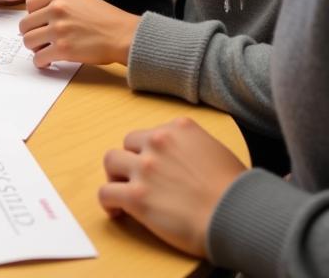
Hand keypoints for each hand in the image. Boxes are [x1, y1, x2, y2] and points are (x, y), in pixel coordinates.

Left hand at [20, 0, 139, 66]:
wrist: (125, 35)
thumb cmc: (106, 20)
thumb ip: (60, 3)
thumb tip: (40, 17)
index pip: (30, 4)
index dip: (33, 16)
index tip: (39, 24)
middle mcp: (57, 8)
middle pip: (25, 23)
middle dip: (31, 33)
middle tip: (40, 41)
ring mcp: (59, 28)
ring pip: (28, 40)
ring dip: (34, 48)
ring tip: (44, 51)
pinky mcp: (63, 48)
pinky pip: (39, 57)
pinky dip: (40, 62)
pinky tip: (48, 62)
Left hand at [99, 118, 246, 256]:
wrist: (239, 218)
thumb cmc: (238, 193)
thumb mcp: (217, 152)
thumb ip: (193, 148)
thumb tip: (185, 160)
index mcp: (180, 128)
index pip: (152, 133)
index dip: (152, 151)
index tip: (157, 166)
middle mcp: (158, 142)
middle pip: (129, 144)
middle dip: (132, 160)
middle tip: (139, 179)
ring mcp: (145, 168)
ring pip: (111, 161)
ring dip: (115, 176)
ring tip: (124, 191)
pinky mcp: (137, 196)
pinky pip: (106, 192)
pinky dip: (107, 201)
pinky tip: (117, 211)